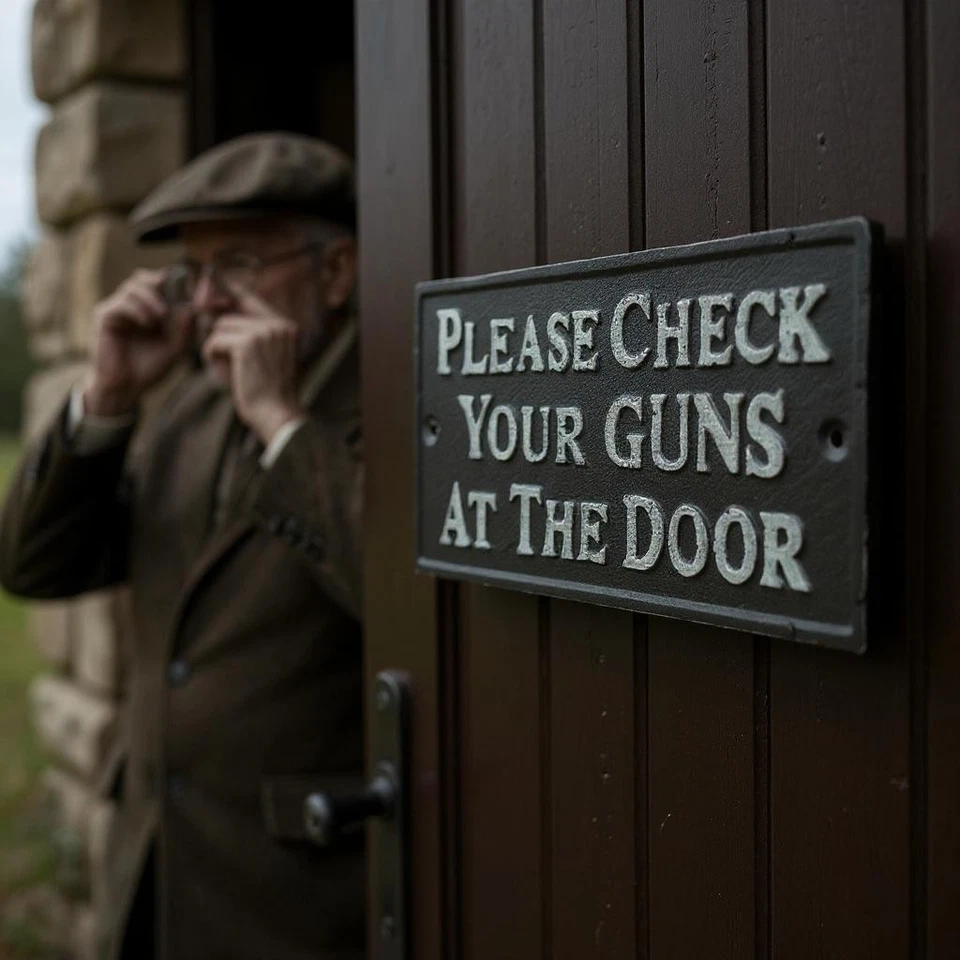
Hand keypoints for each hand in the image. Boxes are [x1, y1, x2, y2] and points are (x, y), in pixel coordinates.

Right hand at [86, 269, 193, 415]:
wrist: (127, 388)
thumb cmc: (150, 368)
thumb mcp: (175, 349)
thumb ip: (185, 330)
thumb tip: (191, 308)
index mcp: (148, 309)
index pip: (158, 282)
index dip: (172, 282)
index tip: (187, 291)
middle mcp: (131, 305)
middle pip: (143, 278)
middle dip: (160, 286)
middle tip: (172, 303)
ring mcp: (116, 309)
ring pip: (133, 287)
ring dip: (151, 299)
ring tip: (160, 317)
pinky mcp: (104, 317)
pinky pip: (121, 302)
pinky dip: (136, 309)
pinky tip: (146, 323)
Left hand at [202, 286, 303, 445]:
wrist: (277, 415)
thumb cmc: (270, 394)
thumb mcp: (268, 359)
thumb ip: (254, 336)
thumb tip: (220, 316)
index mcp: (286, 327)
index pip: (250, 298)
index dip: (228, 295)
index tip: (210, 296)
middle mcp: (277, 325)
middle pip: (232, 311)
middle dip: (220, 330)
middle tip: (216, 349)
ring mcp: (263, 332)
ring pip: (222, 326)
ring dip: (218, 346)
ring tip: (225, 366)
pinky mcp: (247, 344)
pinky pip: (215, 340)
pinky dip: (212, 355)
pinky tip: (220, 369)